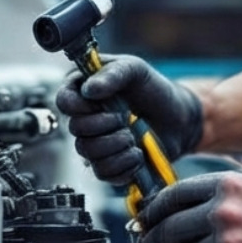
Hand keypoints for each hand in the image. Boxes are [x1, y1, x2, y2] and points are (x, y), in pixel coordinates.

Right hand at [55, 56, 202, 185]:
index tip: (103, 102)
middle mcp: (84, 118)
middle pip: (75, 129)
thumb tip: (89, 89)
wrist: (177, 118)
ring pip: (88, 153)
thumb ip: (113, 74)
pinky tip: (138, 153)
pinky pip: (103, 173)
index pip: (64, 101)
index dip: (81, 105)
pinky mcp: (107, 165)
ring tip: (134, 136)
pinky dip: (124, 165)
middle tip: (127, 117)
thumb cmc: (153, 89)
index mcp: (83, 90)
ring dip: (116, 145)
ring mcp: (94, 143)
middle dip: (105, 124)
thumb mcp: (136, 70)